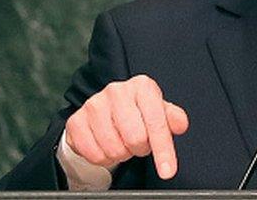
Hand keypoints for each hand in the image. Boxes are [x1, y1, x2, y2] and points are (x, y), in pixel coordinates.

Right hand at [65, 75, 188, 178]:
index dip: (164, 150)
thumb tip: (180, 124)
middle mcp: (116, 91)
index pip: (157, 122)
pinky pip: (95, 155)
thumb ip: (173, 118)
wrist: (106, 110)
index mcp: (142, 86)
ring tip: (123, 142)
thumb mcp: (160, 111)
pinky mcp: (76, 121)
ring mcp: (93, 105)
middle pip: (135, 138)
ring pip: (115, 149)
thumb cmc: (137, 111)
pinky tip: (107, 145)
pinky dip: (104, 158)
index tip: (168, 171)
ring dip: (122, 153)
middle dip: (141, 148)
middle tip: (139, 143)